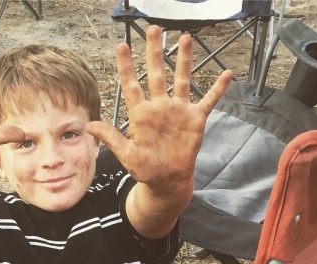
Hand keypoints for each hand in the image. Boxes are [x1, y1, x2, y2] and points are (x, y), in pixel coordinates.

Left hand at [87, 28, 231, 189]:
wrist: (167, 180)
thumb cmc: (146, 169)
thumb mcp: (126, 155)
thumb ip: (111, 138)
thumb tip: (89, 126)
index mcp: (141, 114)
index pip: (131, 86)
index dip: (126, 67)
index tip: (121, 46)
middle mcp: (160, 107)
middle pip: (157, 74)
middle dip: (154, 52)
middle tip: (153, 30)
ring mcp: (178, 111)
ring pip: (181, 79)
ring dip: (184, 59)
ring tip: (185, 38)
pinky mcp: (195, 119)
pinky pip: (208, 100)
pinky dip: (218, 89)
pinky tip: (227, 74)